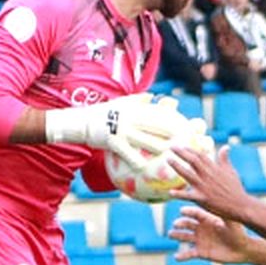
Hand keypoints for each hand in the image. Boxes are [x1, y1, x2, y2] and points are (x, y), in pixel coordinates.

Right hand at [45, 93, 191, 169]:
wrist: (82, 121)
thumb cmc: (101, 113)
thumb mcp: (120, 102)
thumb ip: (137, 99)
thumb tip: (152, 96)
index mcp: (133, 110)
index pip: (155, 112)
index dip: (170, 116)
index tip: (182, 120)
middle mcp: (130, 119)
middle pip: (153, 125)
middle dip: (169, 132)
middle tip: (183, 138)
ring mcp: (122, 130)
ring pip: (143, 138)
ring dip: (157, 146)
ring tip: (168, 153)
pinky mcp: (113, 141)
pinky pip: (126, 152)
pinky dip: (135, 160)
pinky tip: (143, 168)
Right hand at [169, 203, 248, 264]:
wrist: (242, 250)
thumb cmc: (239, 233)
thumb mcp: (232, 223)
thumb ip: (225, 215)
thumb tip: (221, 205)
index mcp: (207, 219)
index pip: (195, 213)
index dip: (188, 212)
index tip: (182, 211)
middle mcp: (201, 228)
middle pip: (186, 224)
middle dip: (180, 223)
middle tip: (176, 224)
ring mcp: (199, 240)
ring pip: (184, 237)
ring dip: (176, 235)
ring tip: (171, 235)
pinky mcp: (200, 252)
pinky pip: (188, 254)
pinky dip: (182, 256)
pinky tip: (177, 257)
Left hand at [170, 142, 251, 221]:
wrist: (240, 205)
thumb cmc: (235, 189)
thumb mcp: (231, 172)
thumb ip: (224, 160)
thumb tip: (226, 147)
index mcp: (215, 168)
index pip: (200, 155)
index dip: (190, 150)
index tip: (181, 145)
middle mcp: (208, 175)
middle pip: (193, 161)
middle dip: (181, 153)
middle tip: (171, 147)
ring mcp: (204, 186)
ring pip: (188, 174)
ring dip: (177, 166)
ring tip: (168, 159)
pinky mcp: (202, 199)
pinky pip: (188, 196)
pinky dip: (179, 194)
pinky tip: (170, 192)